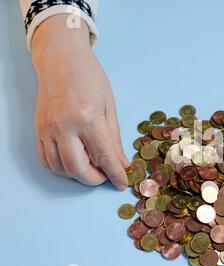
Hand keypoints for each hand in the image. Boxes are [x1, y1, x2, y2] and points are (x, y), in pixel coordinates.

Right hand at [32, 15, 127, 189]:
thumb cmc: (90, 79)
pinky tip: (75, 160)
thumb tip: (122, 163)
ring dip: (78, 174)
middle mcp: (64, 127)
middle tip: (106, 175)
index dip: (115, 174)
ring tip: (92, 166)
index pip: (103, 157)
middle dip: (94, 179)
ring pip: (60, 168)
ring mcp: (48, 130)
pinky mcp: (38, 130)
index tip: (122, 184)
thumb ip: (114, 139)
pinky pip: (46, 160)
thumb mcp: (110, 107)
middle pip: (77, 169)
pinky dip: (61, 167)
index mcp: (87, 119)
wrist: (61, 60)